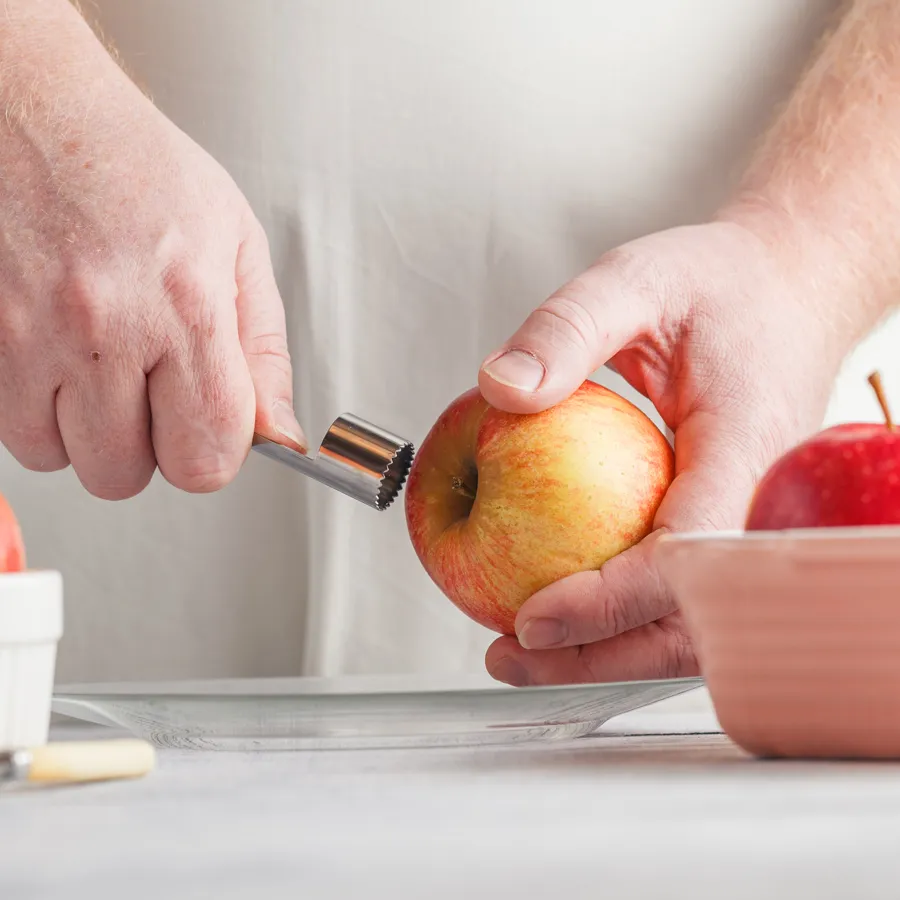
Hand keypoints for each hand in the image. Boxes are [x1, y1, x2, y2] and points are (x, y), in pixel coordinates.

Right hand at [0, 9, 303, 498]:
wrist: (36, 113)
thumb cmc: (141, 170)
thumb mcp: (238, 249)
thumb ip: (265, 353)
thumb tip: (276, 433)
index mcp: (186, 307)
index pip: (205, 458)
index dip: (211, 452)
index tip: (208, 426)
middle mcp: (104, 327)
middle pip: (127, 475)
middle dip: (147, 446)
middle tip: (152, 390)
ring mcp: (30, 335)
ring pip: (63, 459)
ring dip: (88, 430)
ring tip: (103, 366)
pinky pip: (13, 429)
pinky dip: (40, 410)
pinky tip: (62, 358)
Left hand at [478, 216, 849, 684]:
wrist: (784, 291)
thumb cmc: (720, 287)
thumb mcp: (635, 281)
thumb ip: (567, 329)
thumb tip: (500, 390)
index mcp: (746, 445)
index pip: (688, 551)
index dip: (613, 600)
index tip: (532, 616)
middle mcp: (761, 503)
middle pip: (694, 618)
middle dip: (600, 655)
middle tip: (509, 653)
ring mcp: (751, 524)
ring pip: (693, 623)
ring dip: (610, 653)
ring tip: (525, 652)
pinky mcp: (730, 529)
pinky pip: (684, 594)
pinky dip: (624, 619)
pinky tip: (566, 614)